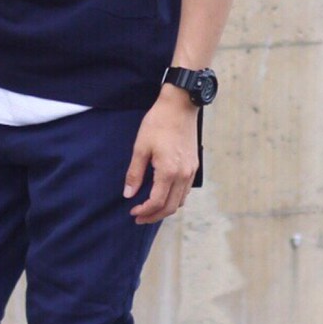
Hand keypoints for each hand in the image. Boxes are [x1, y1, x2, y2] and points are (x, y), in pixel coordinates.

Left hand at [123, 87, 198, 223]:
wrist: (180, 106)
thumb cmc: (158, 123)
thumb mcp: (140, 147)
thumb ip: (135, 173)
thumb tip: (128, 194)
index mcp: (169, 171)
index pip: (157, 202)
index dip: (144, 211)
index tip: (132, 212)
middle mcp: (183, 175)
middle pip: (170, 207)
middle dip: (154, 216)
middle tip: (139, 218)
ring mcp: (191, 171)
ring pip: (180, 201)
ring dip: (165, 209)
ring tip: (149, 209)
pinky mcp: (194, 165)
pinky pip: (186, 191)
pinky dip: (174, 199)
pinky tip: (163, 195)